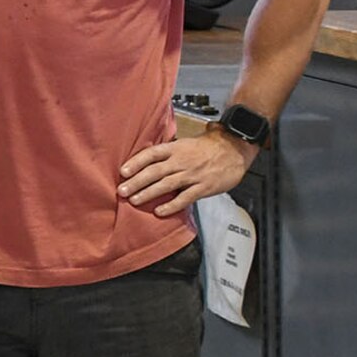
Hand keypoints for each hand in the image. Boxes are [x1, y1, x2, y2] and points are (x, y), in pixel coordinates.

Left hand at [118, 131, 257, 217]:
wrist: (234, 149)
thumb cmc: (207, 147)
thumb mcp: (184, 144)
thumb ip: (167, 154)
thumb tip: (145, 162)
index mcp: (175, 148)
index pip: (151, 154)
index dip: (136, 162)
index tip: (122, 171)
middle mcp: (181, 160)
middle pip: (155, 171)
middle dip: (136, 182)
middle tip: (121, 191)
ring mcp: (192, 174)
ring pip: (166, 184)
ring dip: (148, 193)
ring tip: (134, 200)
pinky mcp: (203, 187)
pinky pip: (185, 198)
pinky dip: (171, 205)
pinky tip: (159, 211)